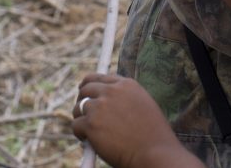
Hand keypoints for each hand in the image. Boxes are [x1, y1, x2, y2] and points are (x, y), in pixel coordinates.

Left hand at [72, 74, 198, 167]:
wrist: (154, 153)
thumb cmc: (153, 135)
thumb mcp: (143, 105)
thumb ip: (125, 98)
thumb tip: (105, 100)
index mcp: (127, 85)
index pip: (100, 77)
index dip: (89, 84)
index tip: (84, 90)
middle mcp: (112, 92)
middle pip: (86, 88)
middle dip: (82, 99)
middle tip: (81, 111)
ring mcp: (100, 107)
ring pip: (78, 107)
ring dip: (80, 117)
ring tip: (86, 130)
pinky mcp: (91, 125)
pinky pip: (76, 125)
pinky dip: (79, 133)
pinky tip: (87, 140)